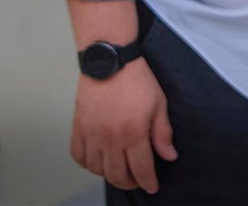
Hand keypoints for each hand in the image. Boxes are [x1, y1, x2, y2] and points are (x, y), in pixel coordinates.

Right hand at [70, 60, 177, 193]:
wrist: (111, 61)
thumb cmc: (137, 80)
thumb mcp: (159, 104)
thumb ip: (162, 133)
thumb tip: (169, 156)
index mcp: (133, 134)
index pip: (141, 168)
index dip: (147, 182)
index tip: (152, 187)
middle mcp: (110, 139)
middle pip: (117, 174)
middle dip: (129, 182)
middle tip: (137, 181)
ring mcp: (92, 134)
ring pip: (96, 169)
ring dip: (109, 175)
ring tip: (119, 171)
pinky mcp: (78, 127)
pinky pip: (78, 155)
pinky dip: (87, 164)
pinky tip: (96, 161)